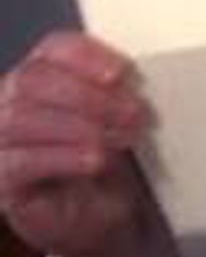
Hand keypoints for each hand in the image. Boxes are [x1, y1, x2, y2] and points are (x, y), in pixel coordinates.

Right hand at [0, 31, 157, 256]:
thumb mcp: (119, 112)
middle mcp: (12, 98)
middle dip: (90, 94)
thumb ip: (121, 88)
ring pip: (24, 118)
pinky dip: (64, 157)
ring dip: (81, 126)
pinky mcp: (3, 177)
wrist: (98, 209)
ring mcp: (1, 137)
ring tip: (122, 137)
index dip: (85, 56)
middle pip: (35, 80)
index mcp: (45, 71)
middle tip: (134, 111)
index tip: (121, 72)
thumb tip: (140, 76)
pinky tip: (95, 160)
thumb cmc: (108, 150)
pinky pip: (22, 160)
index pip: (54, 48)